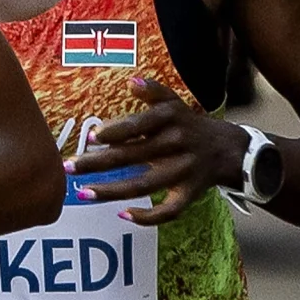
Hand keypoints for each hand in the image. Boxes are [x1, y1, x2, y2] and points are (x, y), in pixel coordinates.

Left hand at [84, 75, 249, 224]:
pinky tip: (123, 214)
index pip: (140, 125)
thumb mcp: (175, 103)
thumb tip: (130, 81)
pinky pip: (168, 211)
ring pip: (143, 185)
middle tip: (69, 167)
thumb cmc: (190, 125)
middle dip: (98, 163)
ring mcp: (183, 172)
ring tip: (83, 193)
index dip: (117, 131)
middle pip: (133, 156)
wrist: (230, 149)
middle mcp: (176, 145)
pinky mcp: (189, 194)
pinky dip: (147, 217)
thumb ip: (153, 92)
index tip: (93, 137)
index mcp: (171, 120)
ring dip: (111, 191)